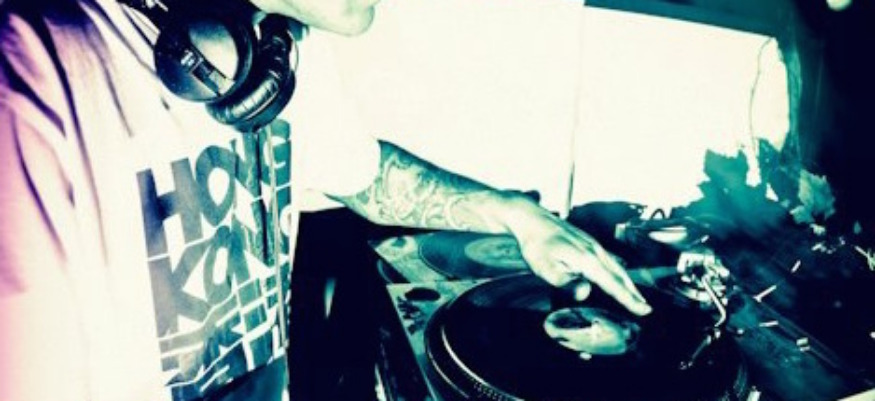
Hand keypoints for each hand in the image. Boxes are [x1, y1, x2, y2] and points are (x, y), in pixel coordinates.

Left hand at [508, 201, 651, 315]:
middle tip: (646, 309)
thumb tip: (585, 292)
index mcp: (587, 259)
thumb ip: (565, 283)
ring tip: (637, 297)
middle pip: (619, 276)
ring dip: (628, 283)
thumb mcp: (544, 267)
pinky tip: (617, 277)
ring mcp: (593, 245)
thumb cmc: (536, 245)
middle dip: (633, 293)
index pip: (612, 284)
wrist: (532, 219)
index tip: (642, 310)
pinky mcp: (588, 242)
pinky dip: (618, 273)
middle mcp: (595, 251)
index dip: (627, 299)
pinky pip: (610, 261)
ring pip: (616, 267)